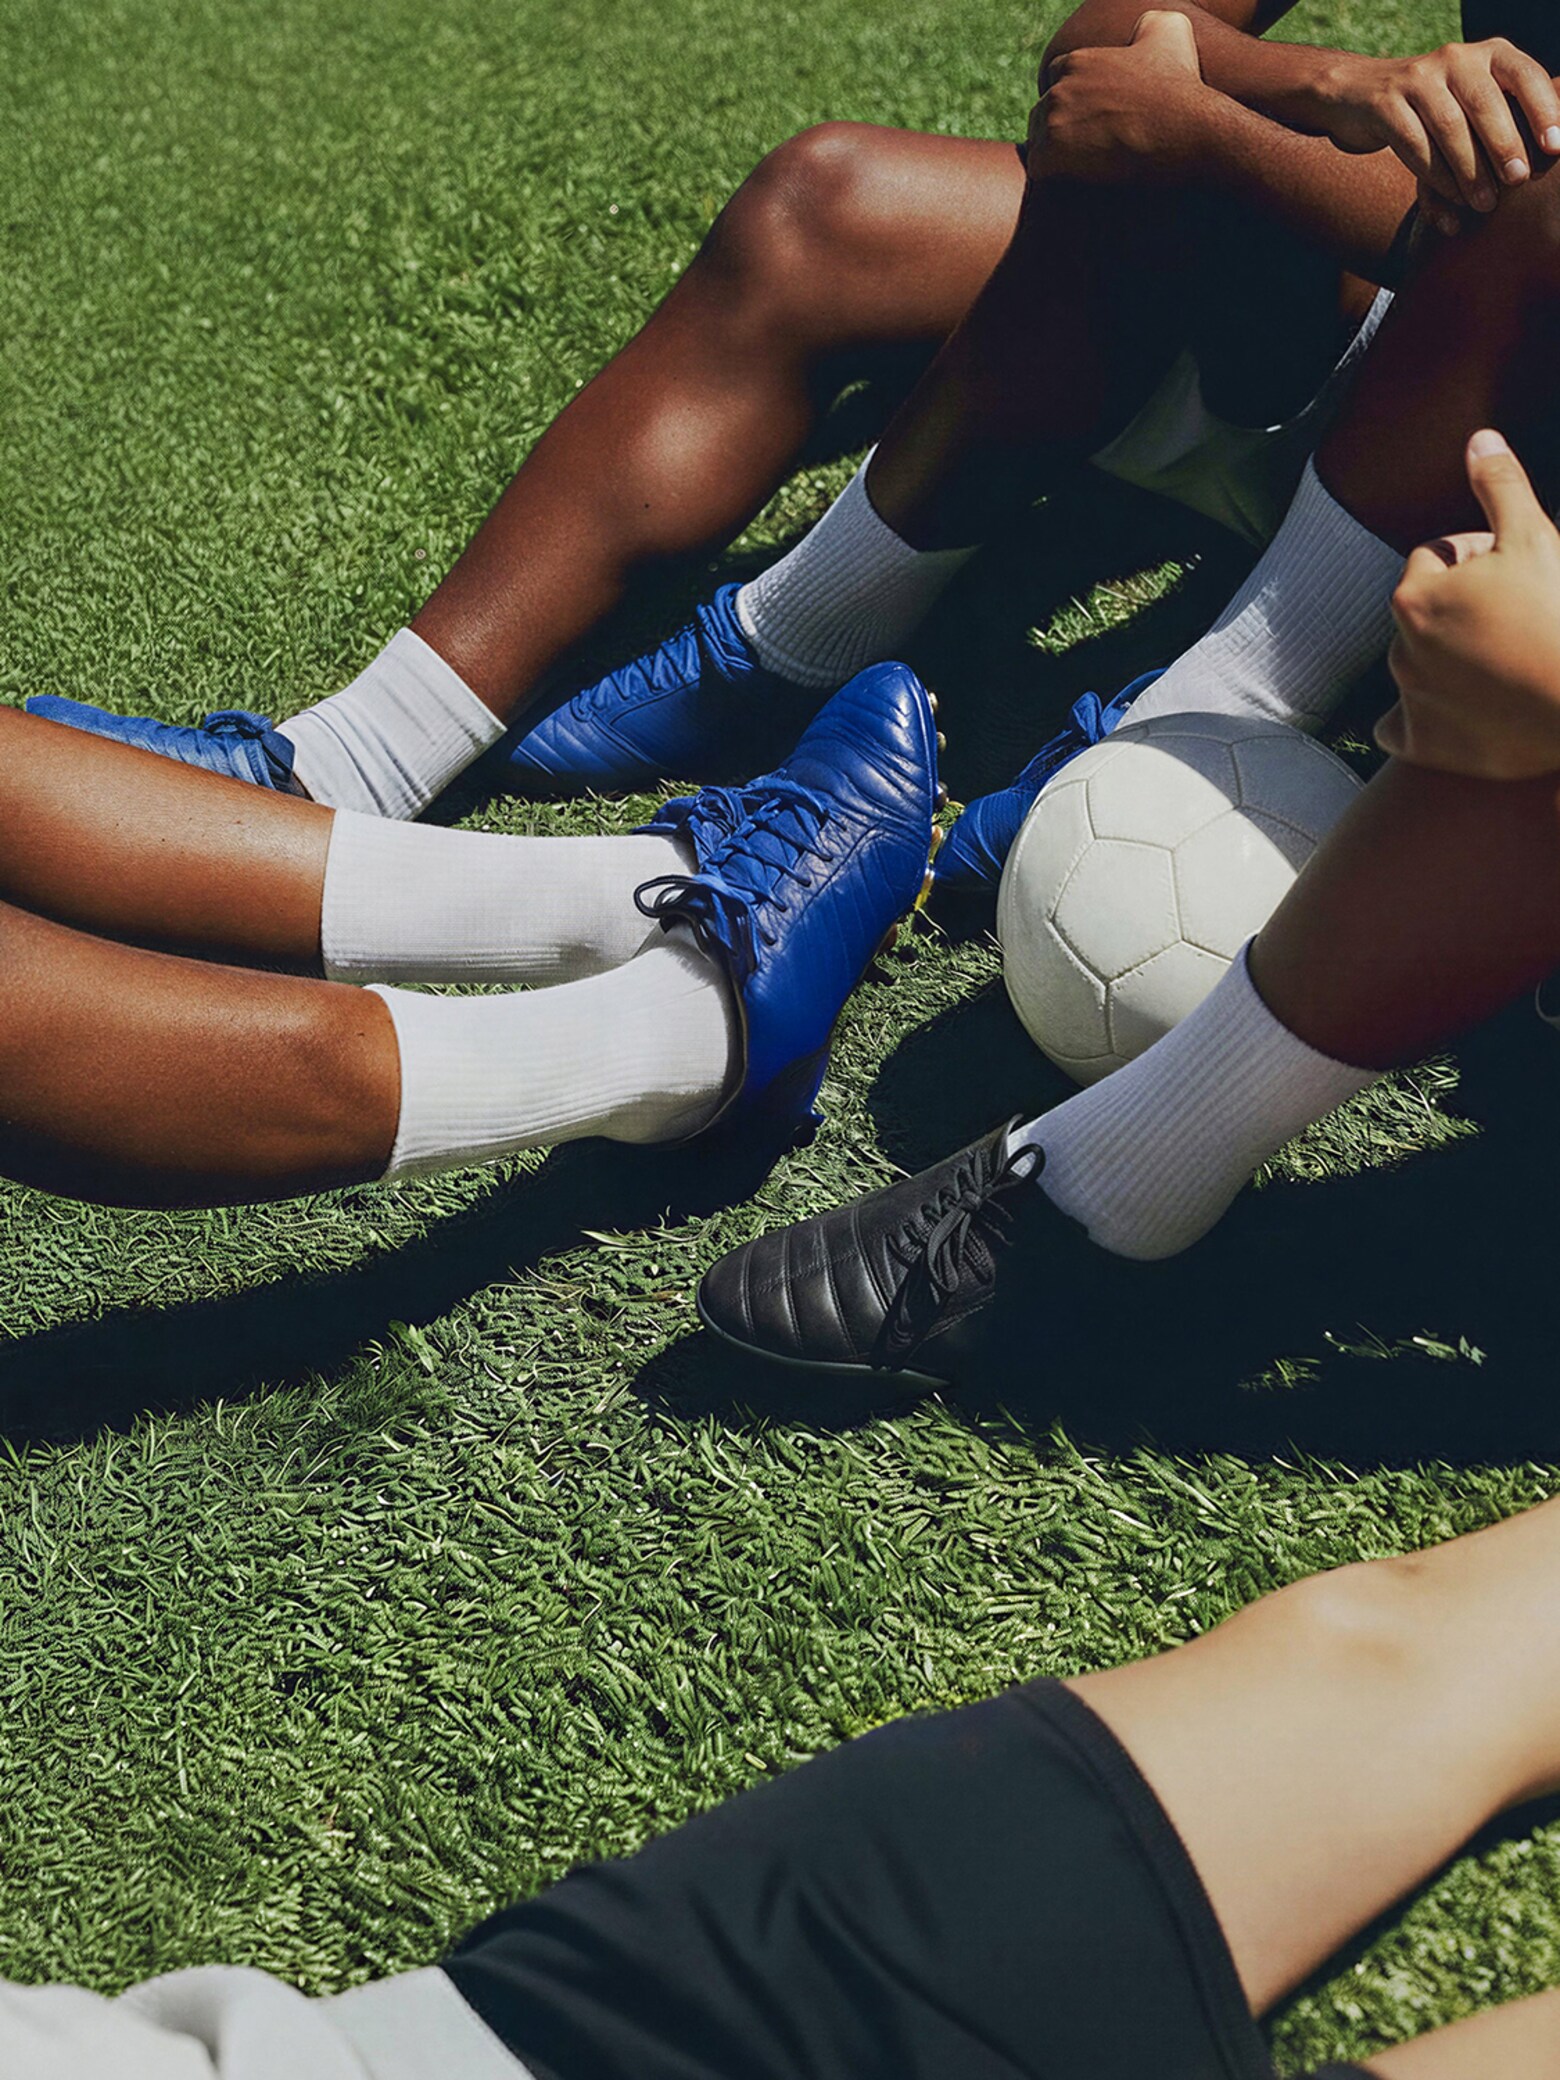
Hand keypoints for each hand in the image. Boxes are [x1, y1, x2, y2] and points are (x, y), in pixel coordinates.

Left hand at [1031, 11, 1215, 186]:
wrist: (1188, 130)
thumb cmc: (1182, 85)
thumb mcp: (1170, 31)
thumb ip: (1148, 24)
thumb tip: (1142, 29)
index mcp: (1079, 59)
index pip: (1056, 79)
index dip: (1071, 102)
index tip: (1089, 121)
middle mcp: (1061, 86)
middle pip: (1043, 112)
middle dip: (1059, 130)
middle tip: (1084, 151)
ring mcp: (1055, 120)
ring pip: (1038, 141)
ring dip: (1055, 156)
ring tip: (1081, 170)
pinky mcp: (1054, 154)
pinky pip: (1038, 169)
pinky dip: (1053, 177)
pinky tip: (1074, 183)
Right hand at [1313, 41, 1559, 228]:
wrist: (1362, 95)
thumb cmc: (1434, 112)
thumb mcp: (1471, 104)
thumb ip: (1501, 122)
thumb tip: (1538, 162)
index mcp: (1488, 55)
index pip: (1524, 75)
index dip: (1543, 109)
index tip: (1555, 147)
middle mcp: (1455, 59)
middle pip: (1484, 102)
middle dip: (1505, 144)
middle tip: (1519, 180)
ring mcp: (1417, 79)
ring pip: (1449, 126)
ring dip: (1470, 170)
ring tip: (1486, 204)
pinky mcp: (1385, 104)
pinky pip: (1415, 143)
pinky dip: (1437, 176)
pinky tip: (1453, 199)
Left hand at [1377, 431, 1559, 779]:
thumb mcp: (1535, 537)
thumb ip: (1499, 486)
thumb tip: (1476, 439)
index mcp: (1414, 593)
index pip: (1437, 557)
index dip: (1480, 556)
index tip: (1519, 571)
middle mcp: (1398, 647)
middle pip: (1427, 612)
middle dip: (1463, 607)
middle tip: (1518, 617)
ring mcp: (1408, 699)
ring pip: (1419, 665)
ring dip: (1447, 659)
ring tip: (1503, 664)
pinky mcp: (1422, 745)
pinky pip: (1399, 730)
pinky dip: (1418, 722)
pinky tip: (1451, 715)